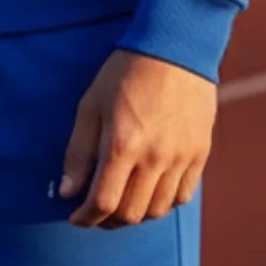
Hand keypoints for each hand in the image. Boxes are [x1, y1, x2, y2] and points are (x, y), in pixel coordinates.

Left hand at [58, 47, 215, 228]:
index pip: (102, 203)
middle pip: (130, 213)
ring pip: (157, 210)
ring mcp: (181, 157)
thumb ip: (78, 151)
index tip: (74, 216)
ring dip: (135, 214)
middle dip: (107, 220)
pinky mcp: (200, 153)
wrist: (175, 46)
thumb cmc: (126, 71)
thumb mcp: (92, 103)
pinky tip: (150, 190)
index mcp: (123, 144)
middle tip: (96, 210)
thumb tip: (66, 192)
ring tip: (122, 202)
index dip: (85, 217)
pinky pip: (182, 195)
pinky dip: (164, 202)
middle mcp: (155, 157)